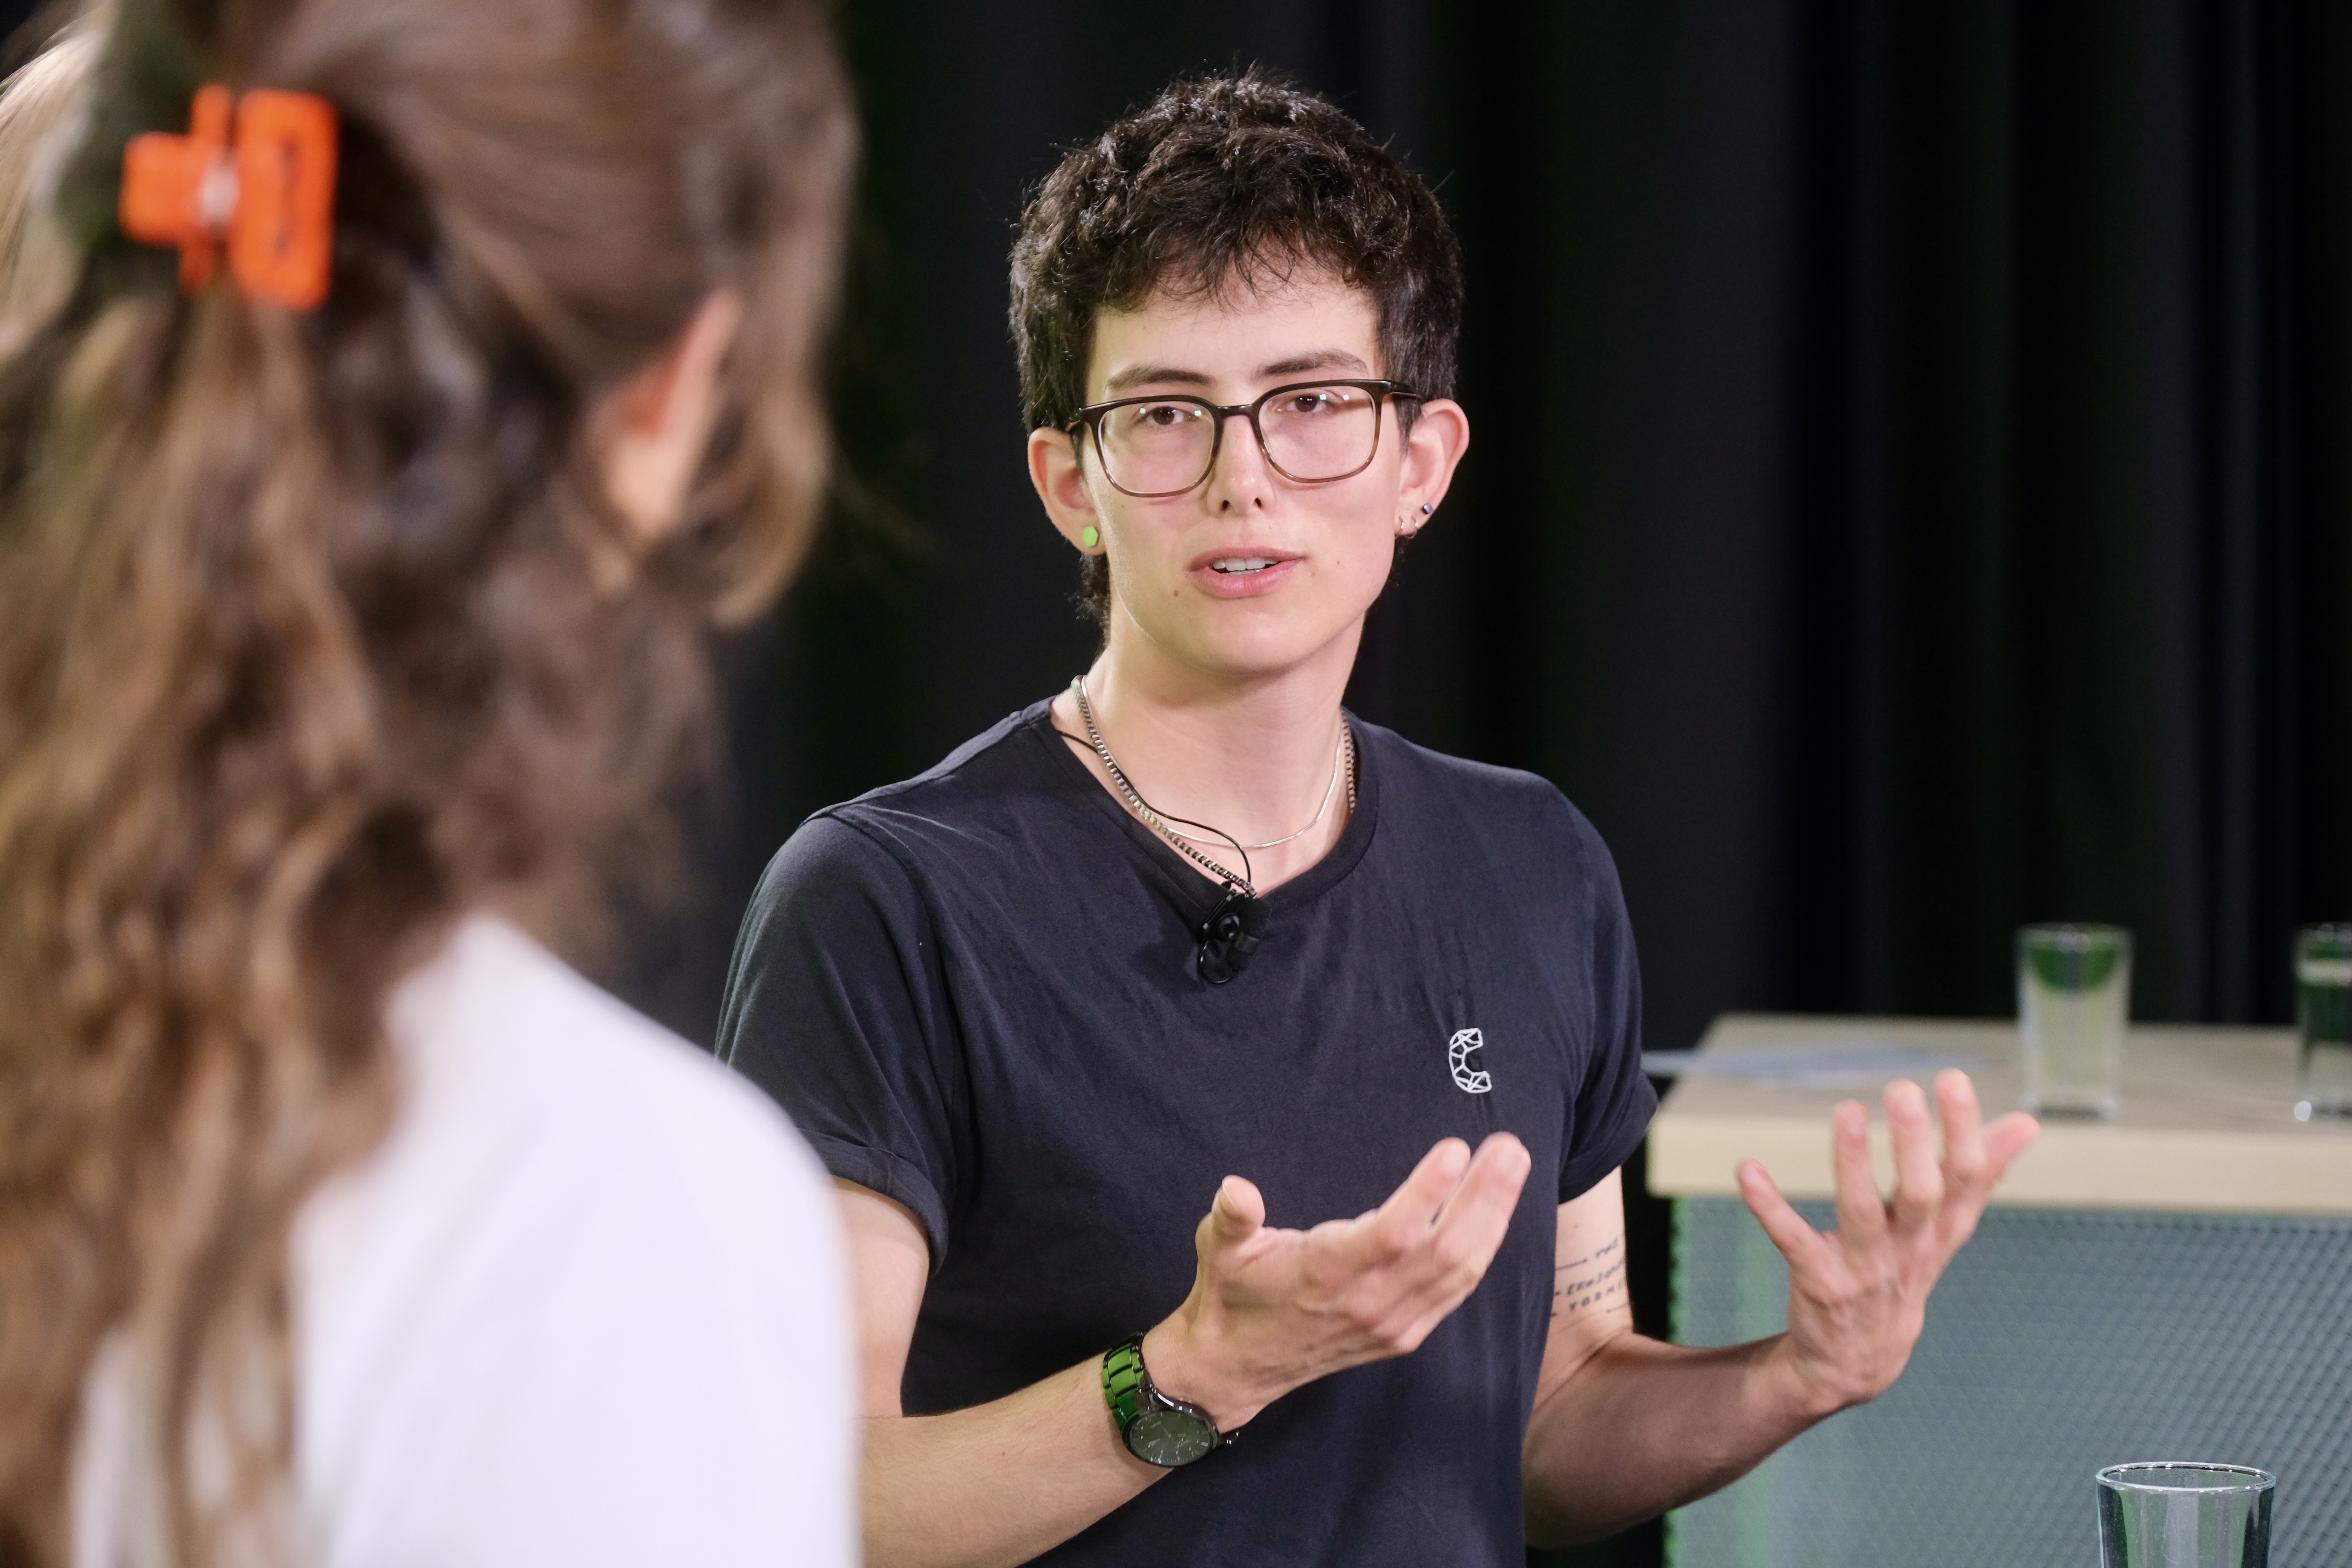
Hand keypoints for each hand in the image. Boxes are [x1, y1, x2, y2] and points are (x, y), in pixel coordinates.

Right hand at [1143, 1133, 1531, 1428]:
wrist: (1236, 1367)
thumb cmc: (1230, 1295)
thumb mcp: (1216, 1250)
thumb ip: (1231, 1218)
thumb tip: (1236, 1190)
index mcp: (1327, 1274)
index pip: (1392, 1234)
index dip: (1428, 1194)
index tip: (1456, 1150)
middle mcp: (1368, 1302)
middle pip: (1444, 1250)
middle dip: (1483, 1198)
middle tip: (1511, 1149)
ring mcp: (1391, 1323)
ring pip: (1459, 1272)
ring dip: (1493, 1219)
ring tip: (1512, 1167)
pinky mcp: (1403, 1335)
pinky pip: (1454, 1292)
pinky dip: (1481, 1252)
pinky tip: (1495, 1215)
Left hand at [1736, 1070, 2037, 1418]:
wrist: (1858, 1364)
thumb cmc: (1904, 1274)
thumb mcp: (1945, 1231)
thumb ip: (1982, 1176)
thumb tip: (2029, 1123)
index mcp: (1941, 1231)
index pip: (1966, 1178)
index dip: (1964, 1131)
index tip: (1953, 1079)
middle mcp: (1909, 1249)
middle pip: (1923, 1193)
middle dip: (1916, 1143)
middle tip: (1904, 1089)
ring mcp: (1864, 1269)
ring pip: (1862, 1212)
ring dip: (1852, 1163)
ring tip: (1845, 1110)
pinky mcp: (1819, 1282)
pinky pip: (1792, 1239)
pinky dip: (1769, 1205)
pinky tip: (1747, 1168)